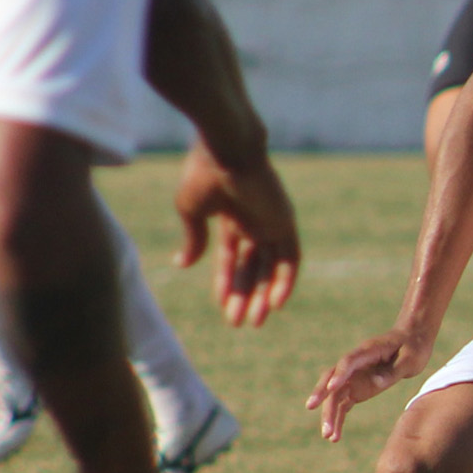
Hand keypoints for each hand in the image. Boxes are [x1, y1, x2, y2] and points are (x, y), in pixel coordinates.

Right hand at [173, 140, 299, 326]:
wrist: (226, 149)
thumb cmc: (205, 174)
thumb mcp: (192, 211)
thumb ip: (194, 239)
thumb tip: (182, 265)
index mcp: (232, 217)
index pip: (232, 258)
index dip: (226, 282)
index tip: (221, 306)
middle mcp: (255, 221)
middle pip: (254, 267)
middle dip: (246, 296)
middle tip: (238, 323)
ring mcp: (272, 221)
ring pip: (272, 267)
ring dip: (265, 294)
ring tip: (255, 321)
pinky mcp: (286, 221)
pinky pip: (290, 257)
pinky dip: (286, 280)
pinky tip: (276, 303)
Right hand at [307, 327, 436, 442]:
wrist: (412, 343)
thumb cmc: (412, 348)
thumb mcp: (410, 359)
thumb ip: (392, 371)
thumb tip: (375, 383)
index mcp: (367, 351)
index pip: (348, 362)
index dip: (339, 374)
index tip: (331, 388)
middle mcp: (355, 365)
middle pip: (333, 378)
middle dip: (322, 393)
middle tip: (311, 407)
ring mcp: (354, 378)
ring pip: (335, 396)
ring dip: (329, 415)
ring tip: (328, 436)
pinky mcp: (357, 389)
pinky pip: (343, 405)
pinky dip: (338, 420)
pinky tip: (335, 437)